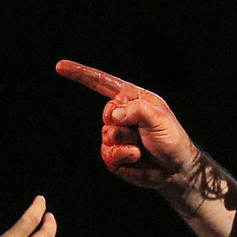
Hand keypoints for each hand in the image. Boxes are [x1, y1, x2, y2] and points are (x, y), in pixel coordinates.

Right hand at [55, 60, 208, 197]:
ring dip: (128, 143)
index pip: (102, 83)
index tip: (60, 66)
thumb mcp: (160, 118)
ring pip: (107, 135)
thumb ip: (137, 111)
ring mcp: (115, 136)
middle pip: (107, 114)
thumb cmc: (173, 140)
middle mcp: (121, 115)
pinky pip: (108, 154)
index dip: (80, 74)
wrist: (176, 170)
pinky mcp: (113, 156)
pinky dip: (124, 156)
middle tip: (145, 132)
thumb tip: (113, 115)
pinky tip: (137, 157)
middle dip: (125, 124)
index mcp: (132, 98)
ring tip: (144, 147)